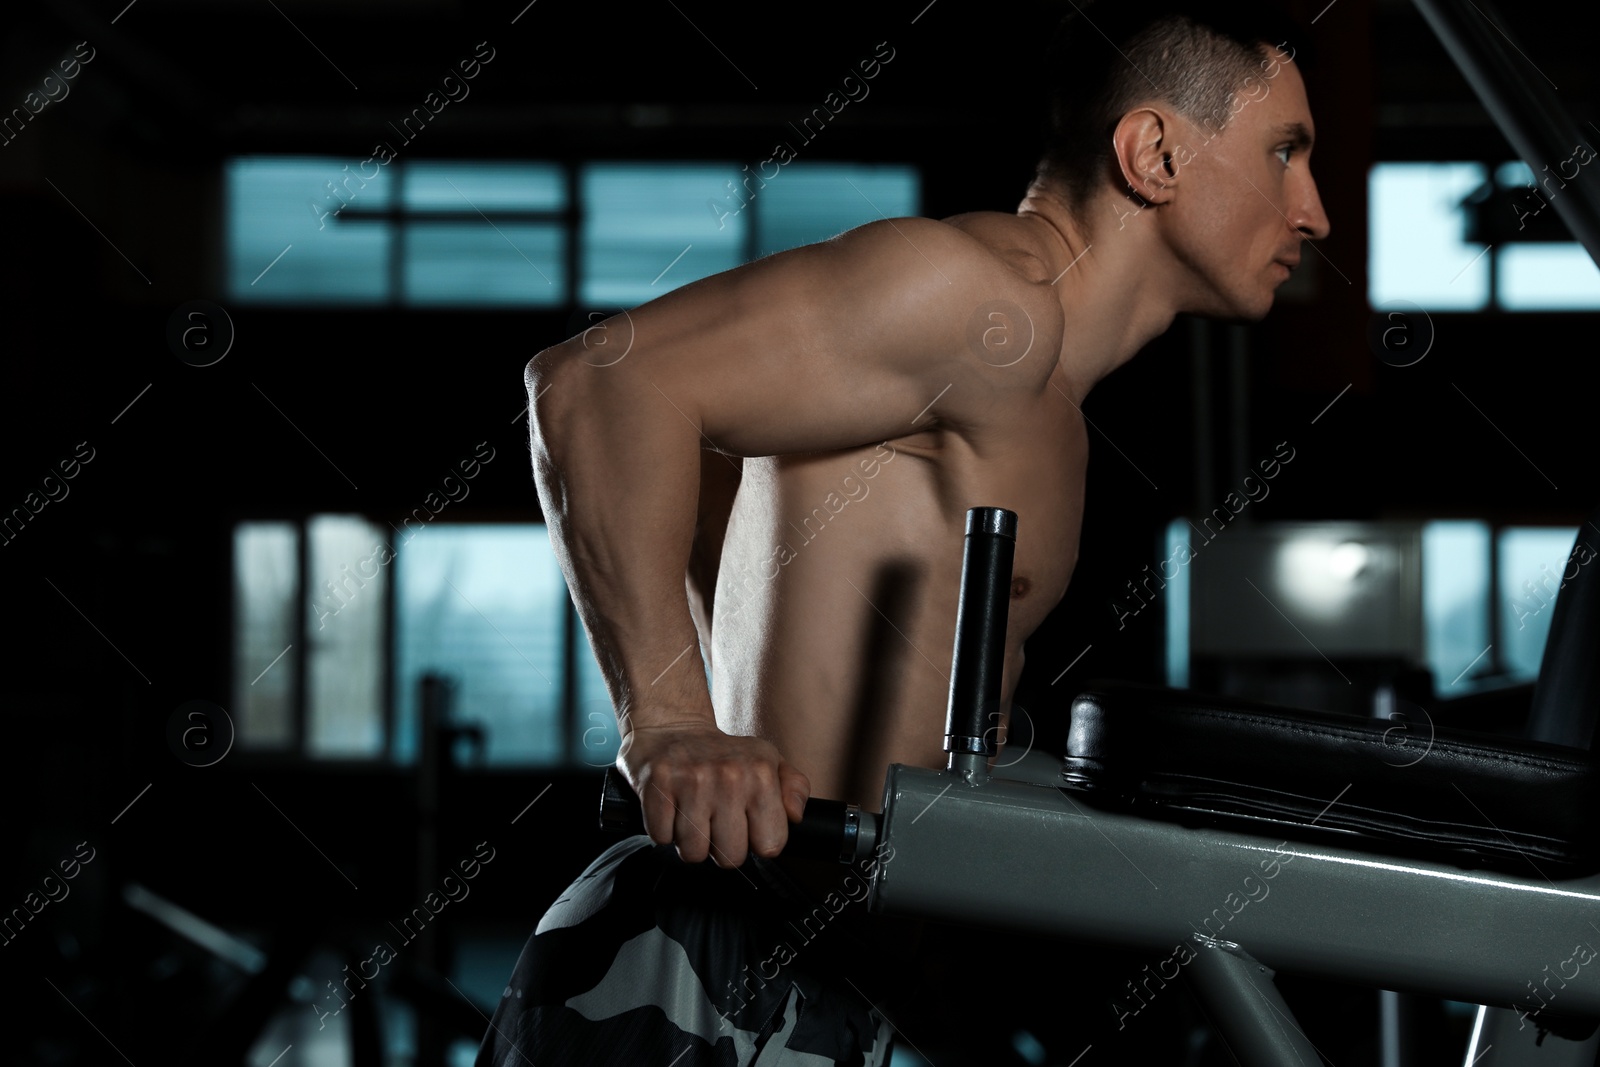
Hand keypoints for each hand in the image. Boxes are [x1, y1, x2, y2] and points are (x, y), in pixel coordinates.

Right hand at [619, 720, 809, 867]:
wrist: (671, 725)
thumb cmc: (721, 752)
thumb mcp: (768, 761)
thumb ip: (794, 788)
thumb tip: (795, 815)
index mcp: (761, 774)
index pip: (770, 845)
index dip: (756, 843)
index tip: (746, 827)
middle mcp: (729, 776)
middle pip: (730, 857)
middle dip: (721, 847)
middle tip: (714, 822)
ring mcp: (691, 780)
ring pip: (693, 852)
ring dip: (690, 841)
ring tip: (692, 815)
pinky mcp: (656, 784)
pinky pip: (661, 837)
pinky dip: (663, 830)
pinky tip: (672, 808)